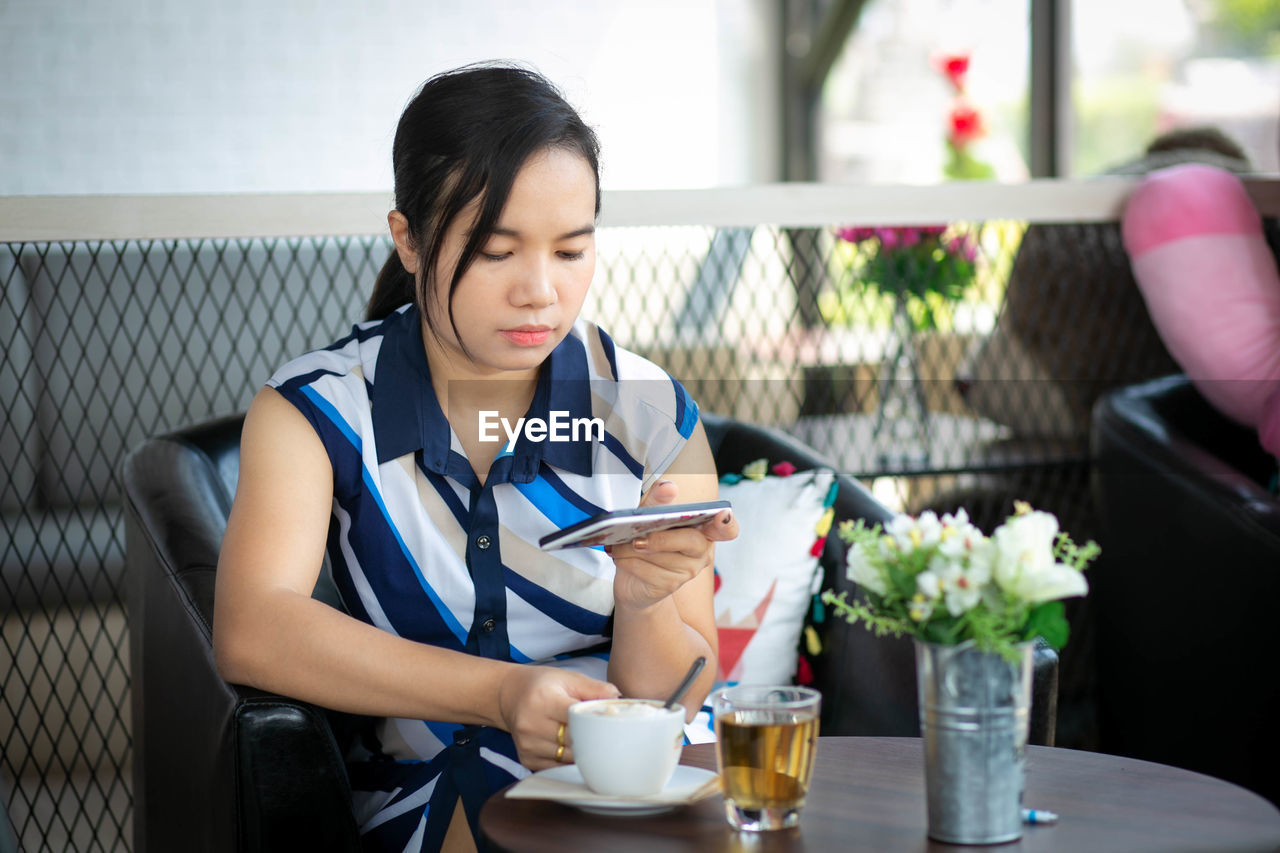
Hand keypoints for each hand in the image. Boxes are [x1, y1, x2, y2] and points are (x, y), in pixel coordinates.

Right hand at [496, 666, 618, 770]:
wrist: (509, 695)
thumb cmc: (541, 685)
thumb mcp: (567, 678)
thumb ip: (593, 688)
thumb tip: (617, 697)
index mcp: (542, 700)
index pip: (575, 718)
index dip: (595, 723)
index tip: (611, 724)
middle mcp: (531, 725)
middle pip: (574, 741)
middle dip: (593, 739)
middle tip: (608, 734)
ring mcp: (527, 745)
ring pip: (568, 758)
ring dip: (583, 751)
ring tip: (590, 739)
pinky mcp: (526, 759)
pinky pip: (558, 766)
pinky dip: (570, 759)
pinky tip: (573, 747)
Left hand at [607, 480, 738, 610]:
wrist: (632, 578)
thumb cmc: (646, 539)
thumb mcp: (648, 514)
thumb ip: (658, 501)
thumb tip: (669, 487)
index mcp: (703, 530)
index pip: (727, 529)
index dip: (727, 523)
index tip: (722, 514)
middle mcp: (702, 552)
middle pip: (692, 542)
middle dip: (662, 539)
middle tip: (637, 538)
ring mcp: (688, 571)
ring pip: (664, 558)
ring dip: (634, 549)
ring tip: (620, 544)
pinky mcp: (670, 585)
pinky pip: (649, 572)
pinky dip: (629, 562)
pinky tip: (621, 556)